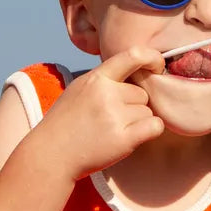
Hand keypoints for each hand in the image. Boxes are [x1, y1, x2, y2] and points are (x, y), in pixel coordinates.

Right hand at [38, 47, 166, 180]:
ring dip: (139, 121)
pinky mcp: (123, 139)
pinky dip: (152, 130)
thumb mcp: (79, 89)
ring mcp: (115, 116)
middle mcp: (106, 94)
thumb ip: (103, 79)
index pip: (132, 56)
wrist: (51, 154)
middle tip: (113, 118)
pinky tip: (137, 135)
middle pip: (142, 93)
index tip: (158, 66)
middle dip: (134, 105)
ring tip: (114, 130)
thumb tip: (134, 72)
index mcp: (95, 78)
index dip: (152, 58)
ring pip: (148, 111)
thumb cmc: (66, 122)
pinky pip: (154, 126)